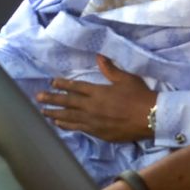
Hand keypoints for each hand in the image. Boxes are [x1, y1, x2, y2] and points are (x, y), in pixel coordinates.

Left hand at [36, 55, 156, 141]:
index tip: (52, 82)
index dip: (63, 84)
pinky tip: (59, 124)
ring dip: (55, 114)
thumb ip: (110, 69)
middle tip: (38, 98)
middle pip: (68, 102)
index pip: (76, 87)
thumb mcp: (126, 79)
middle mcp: (92, 106)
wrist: (151, 118)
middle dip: (52, 99)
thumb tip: (98, 57)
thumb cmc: (140, 96)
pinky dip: (67, 125)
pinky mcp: (98, 133)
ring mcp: (93, 121)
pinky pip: (78, 128)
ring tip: (43, 112)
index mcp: (98, 92)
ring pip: (69, 117)